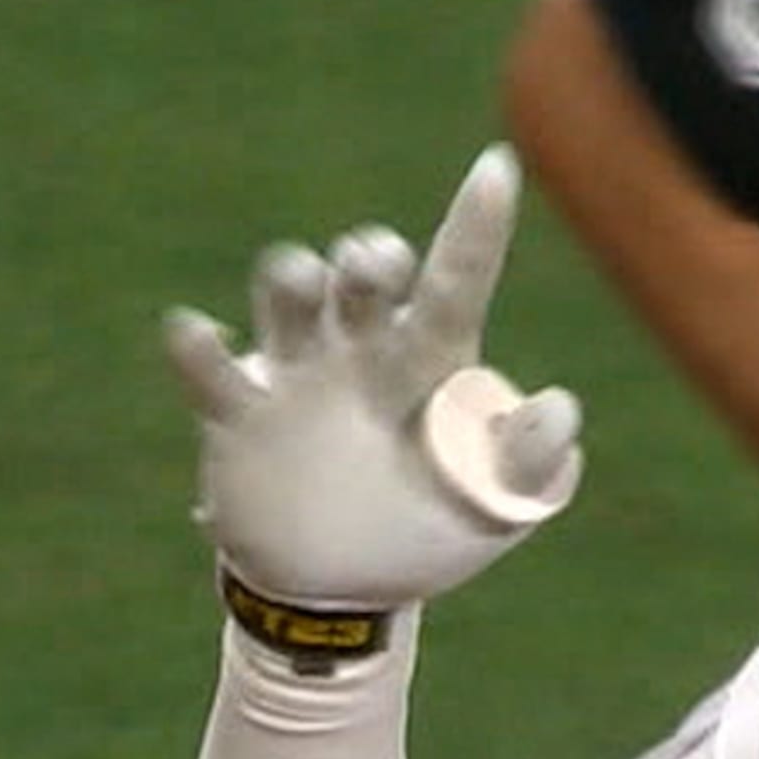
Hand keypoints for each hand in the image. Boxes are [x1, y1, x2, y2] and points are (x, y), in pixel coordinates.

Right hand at [164, 145, 582, 609]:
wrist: (342, 593)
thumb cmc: (428, 529)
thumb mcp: (495, 505)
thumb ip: (531, 461)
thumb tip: (560, 407)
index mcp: (433, 362)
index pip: (458, 280)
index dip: (478, 225)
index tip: (499, 165)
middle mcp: (362, 349)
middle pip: (364, 271)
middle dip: (369, 255)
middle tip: (375, 267)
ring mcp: (295, 374)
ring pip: (287, 291)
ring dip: (292, 276)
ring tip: (305, 285)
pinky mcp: (236, 414)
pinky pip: (208, 366)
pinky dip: (198, 345)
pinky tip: (198, 332)